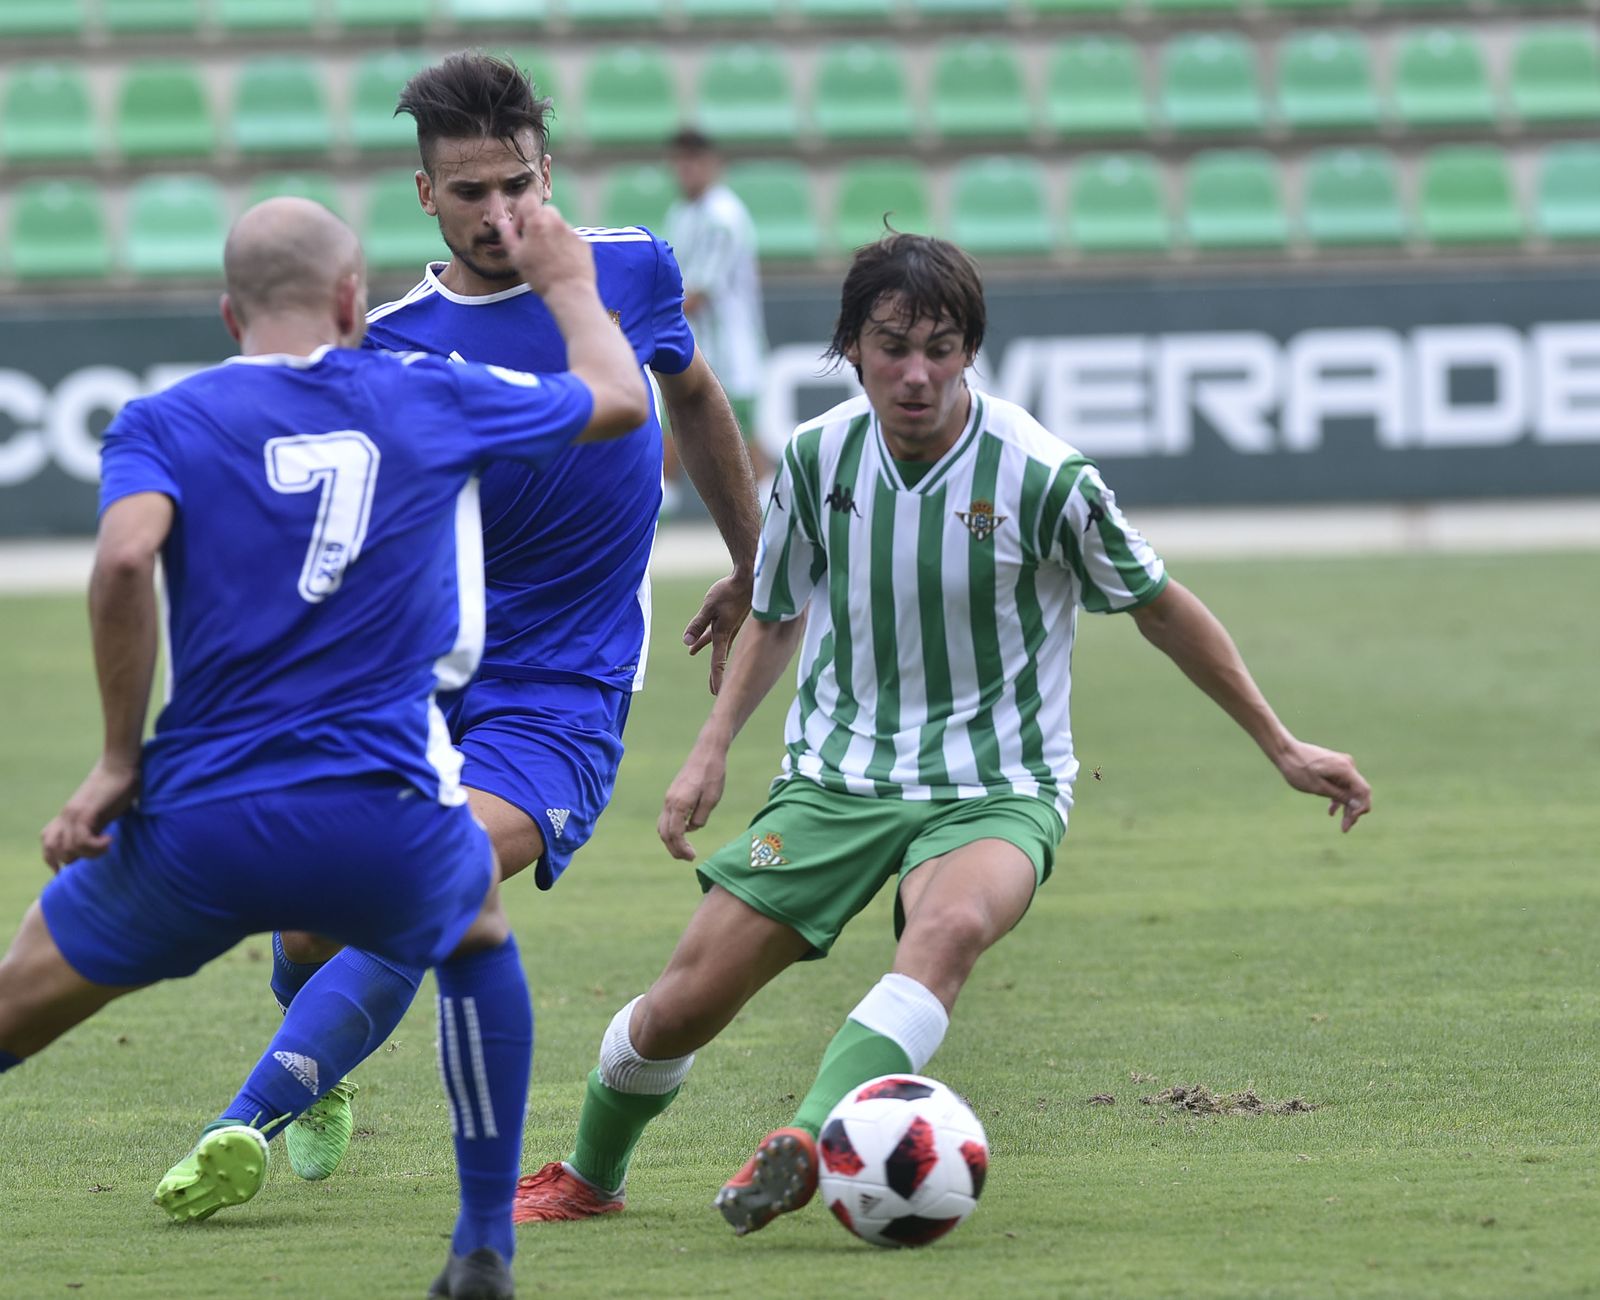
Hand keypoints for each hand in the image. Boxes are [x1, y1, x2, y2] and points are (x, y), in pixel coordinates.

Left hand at [41, 757, 139, 870]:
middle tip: (99, 850)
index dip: (53, 859)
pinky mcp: (84, 812)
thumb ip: (96, 825)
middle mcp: (65, 816)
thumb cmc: (118, 787)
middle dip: (77, 858)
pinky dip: (96, 846)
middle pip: (55, 850)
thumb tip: (100, 841)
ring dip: (90, 853)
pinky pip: (81, 840)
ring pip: (69, 849)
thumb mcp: (103, 811)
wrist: (120, 765)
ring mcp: (73, 814)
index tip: (68, 869)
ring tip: (107, 844)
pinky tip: (110, 839)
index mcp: (67, 816)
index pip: (47, 842)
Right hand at [495, 201, 595, 298]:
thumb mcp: (516, 256)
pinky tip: (561, 262)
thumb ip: (507, 234)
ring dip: (551, 234)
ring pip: (558, 225)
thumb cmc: (540, 275)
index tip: (520, 230)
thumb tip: (501, 220)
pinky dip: (564, 245)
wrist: (570, 292)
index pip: (528, 200)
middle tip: (533, 243)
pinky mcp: (584, 243)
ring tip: (548, 256)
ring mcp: (572, 231)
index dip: (521, 212)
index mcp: (538, 221)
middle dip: (537, 222)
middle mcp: (557, 221)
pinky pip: (570, 238)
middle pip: (545, 211)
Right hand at [657, 742, 728, 861]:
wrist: (707, 752)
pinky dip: (671, 830)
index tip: (693, 856)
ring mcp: (669, 798)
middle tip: (689, 858)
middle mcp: (669, 802)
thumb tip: (691, 829)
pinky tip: (684, 833)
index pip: (674, 834)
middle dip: (674, 848)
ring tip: (685, 850)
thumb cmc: (712, 774)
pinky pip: (666, 818)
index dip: (682, 848)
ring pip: (662, 826)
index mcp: (679, 803)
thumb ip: (700, 817)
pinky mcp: (672, 795)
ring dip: (671, 840)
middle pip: (664, 833)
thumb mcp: (712, 799)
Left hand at [683, 572, 752, 695]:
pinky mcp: (732, 617)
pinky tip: (700, 635)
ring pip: (717, 642)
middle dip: (717, 673)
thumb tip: (687, 642)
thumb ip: (698, 624)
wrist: (750, 578)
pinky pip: (718, 631)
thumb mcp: (709, 607)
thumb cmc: (730, 591)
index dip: (716, 677)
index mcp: (724, 634)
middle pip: (721, 658)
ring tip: (693, 653)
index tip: (717, 693)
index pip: (719, 661)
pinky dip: (707, 636)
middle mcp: (729, 633)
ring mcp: (732, 625)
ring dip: (705, 649)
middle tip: (716, 691)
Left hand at [1275, 740, 1371, 832]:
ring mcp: (1342, 764)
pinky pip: (1342, 784)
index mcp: (1345, 769)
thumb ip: (1339, 796)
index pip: (1364, 791)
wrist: (1285, 751)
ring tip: (1341, 824)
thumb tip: (1357, 805)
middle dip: (1353, 811)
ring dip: (1346, 806)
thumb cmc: (1298, 769)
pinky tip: (1331, 811)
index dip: (1361, 808)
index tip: (1350, 821)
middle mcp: (1347, 765)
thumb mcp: (1318, 787)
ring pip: (1350, 789)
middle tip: (1345, 828)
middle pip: (1358, 791)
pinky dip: (1338, 796)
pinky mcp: (1335, 766)